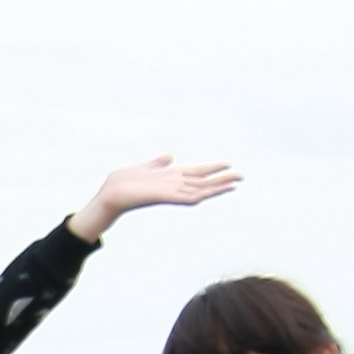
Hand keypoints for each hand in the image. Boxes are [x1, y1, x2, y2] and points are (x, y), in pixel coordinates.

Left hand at [67, 155, 242, 239]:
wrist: (110, 194)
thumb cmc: (124, 182)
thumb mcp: (145, 167)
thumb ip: (158, 163)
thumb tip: (169, 156)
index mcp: (171, 177)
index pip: (197, 173)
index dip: (213, 170)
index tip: (229, 166)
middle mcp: (174, 185)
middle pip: (203, 182)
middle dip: (222, 179)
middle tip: (243, 176)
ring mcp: (170, 191)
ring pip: (199, 190)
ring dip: (217, 187)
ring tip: (234, 183)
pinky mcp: (164, 196)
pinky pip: (185, 196)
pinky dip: (199, 194)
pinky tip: (210, 192)